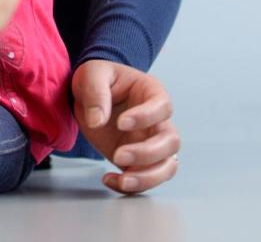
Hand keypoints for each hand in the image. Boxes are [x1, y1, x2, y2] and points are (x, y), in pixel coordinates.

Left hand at [72, 59, 179, 194]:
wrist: (88, 96)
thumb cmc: (96, 79)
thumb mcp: (91, 74)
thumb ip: (95, 92)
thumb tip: (97, 120)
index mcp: (152, 93)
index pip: (162, 107)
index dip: (146, 117)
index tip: (120, 123)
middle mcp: (158, 121)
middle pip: (171, 142)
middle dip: (148, 153)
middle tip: (119, 154)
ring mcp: (150, 142)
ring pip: (167, 166)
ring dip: (147, 177)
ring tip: (121, 179)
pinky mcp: (139, 161)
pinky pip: (146, 179)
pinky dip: (132, 186)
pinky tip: (110, 180)